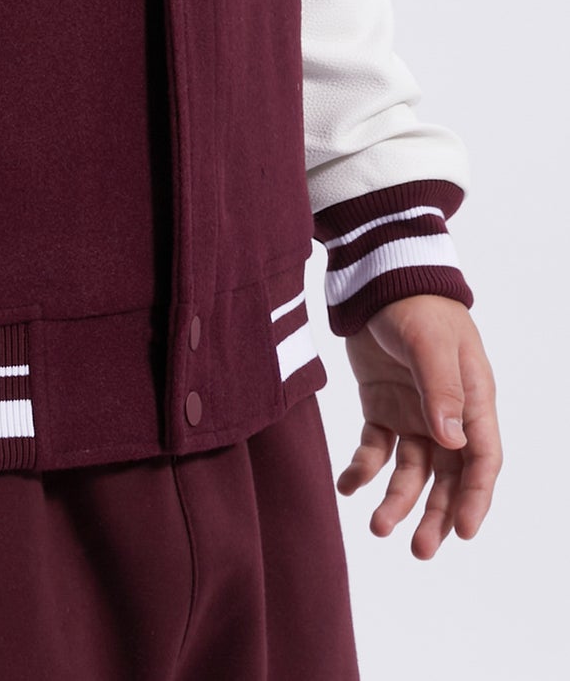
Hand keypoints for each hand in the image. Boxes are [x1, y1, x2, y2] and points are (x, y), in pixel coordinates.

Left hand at [336, 295, 500, 557]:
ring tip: (377, 526)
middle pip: (447, 477)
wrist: (380, 277)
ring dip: (397, 500)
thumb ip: (442, 391)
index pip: (481, 460)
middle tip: (418, 550)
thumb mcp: (432, 344)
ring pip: (411, 470)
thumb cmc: (418, 305)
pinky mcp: (381, 407)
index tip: (462, 532)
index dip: (474, 498)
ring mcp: (414, 413)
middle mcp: (447, 415)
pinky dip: (362, 468)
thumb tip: (452, 440)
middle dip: (435, 515)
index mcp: (473, 402)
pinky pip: (375, 448)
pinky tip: (347, 485)